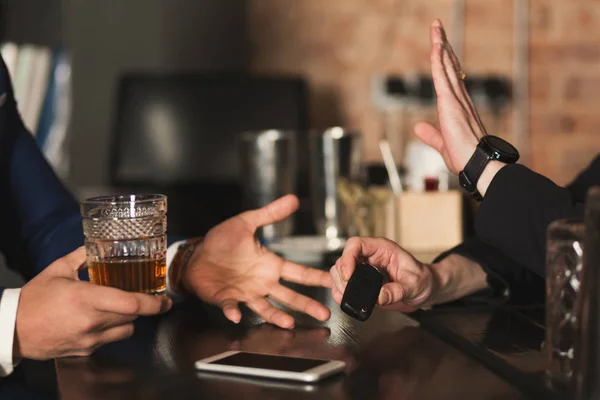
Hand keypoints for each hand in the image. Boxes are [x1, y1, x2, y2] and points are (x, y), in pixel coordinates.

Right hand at [15, 247, 171, 359]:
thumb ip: (83, 254)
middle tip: (148, 296)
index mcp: (87, 299)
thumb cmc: (35, 299)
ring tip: (121, 306)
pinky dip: (113, 329)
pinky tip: (104, 320)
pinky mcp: (85, 351)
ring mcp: (90, 340)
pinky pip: (111, 340)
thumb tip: (98, 243)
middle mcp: (92, 322)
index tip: (166, 299)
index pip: (132, 304)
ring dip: (130, 318)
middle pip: (133, 316)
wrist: (13, 330)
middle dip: (143, 306)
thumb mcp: (59, 269)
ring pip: (126, 330)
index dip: (154, 303)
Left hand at [181, 195, 331, 328]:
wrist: (196, 256)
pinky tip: (236, 314)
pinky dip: (234, 311)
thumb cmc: (222, 241)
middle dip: (306, 305)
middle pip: (289, 296)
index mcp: (270, 265)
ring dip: (277, 316)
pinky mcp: (227, 300)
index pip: (298, 272)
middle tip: (324, 314)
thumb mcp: (246, 223)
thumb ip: (270, 214)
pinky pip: (232, 307)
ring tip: (290, 323)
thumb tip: (293, 199)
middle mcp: (263, 282)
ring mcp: (246, 293)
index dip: (316, 277)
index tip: (333, 281)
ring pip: (267, 308)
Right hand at [330, 237, 436, 312]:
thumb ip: (398, 290)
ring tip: (346, 296)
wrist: (424, 289)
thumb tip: (380, 297)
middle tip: (348, 291)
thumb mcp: (414, 285)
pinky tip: (343, 298)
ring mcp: (364, 268)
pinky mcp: (361, 281)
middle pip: (344, 258)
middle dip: (342, 276)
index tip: (348, 275)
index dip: (348, 258)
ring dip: (339, 284)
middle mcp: (370, 256)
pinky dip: (339, 291)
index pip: (356, 244)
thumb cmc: (422, 280)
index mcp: (382, 249)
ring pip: (339, 270)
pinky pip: (343, 282)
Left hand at [414, 19, 486, 173]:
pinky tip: (436, 46)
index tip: (442, 48)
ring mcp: (456, 99)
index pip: (450, 79)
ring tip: (436, 27)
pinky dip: (438, 60)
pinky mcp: (450, 103)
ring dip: (440, 45)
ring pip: (446, 66)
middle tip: (438, 28)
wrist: (476, 164)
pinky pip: (442, 77)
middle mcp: (460, 99)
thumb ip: (430, 135)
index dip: (445, 63)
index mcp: (458, 108)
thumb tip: (418, 128)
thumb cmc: (465, 158)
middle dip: (443, 47)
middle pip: (448, 67)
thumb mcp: (442, 144)